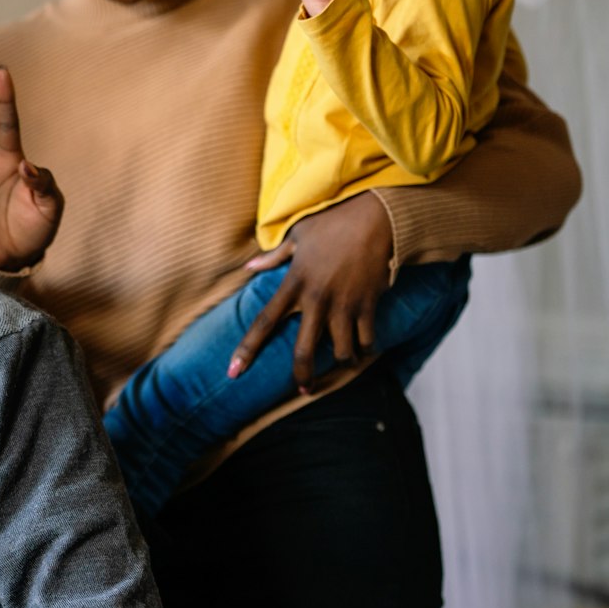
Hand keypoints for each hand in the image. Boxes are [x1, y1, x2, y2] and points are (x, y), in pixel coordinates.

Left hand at [229, 192, 394, 392]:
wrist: (374, 217)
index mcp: (294, 284)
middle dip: (302, 375)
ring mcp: (343, 304)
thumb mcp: (297, 236)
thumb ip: (273, 257)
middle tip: (303, 389)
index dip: (247, 349)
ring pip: (340, 351)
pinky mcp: (368, 305)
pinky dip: (365, 348)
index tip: (233, 372)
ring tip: (343, 362)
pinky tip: (364, 350)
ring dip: (341, 361)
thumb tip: (248, 266)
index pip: (264, 322)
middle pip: (303, 350)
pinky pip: (366, 339)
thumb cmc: (333, 223)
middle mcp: (316, 299)